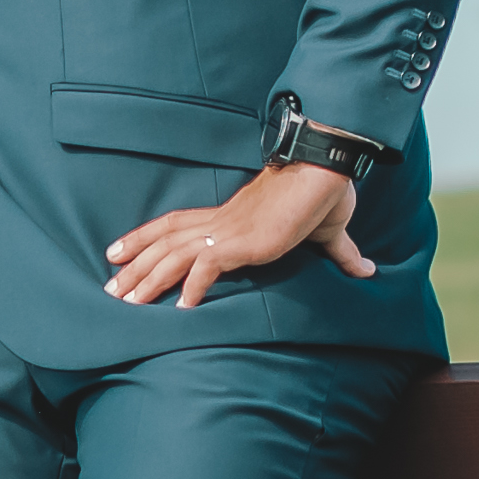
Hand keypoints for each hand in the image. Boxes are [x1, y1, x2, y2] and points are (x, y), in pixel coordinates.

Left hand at [105, 161, 373, 308]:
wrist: (329, 170)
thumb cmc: (325, 195)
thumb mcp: (328, 231)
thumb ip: (340, 254)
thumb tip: (368, 269)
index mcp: (229, 217)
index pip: (174, 225)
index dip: (144, 238)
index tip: (116, 253)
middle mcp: (221, 222)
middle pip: (165, 242)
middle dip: (135, 266)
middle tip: (110, 291)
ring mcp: (230, 231)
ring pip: (176, 254)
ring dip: (150, 278)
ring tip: (128, 302)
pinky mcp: (245, 241)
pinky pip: (210, 265)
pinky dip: (194, 285)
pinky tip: (182, 308)